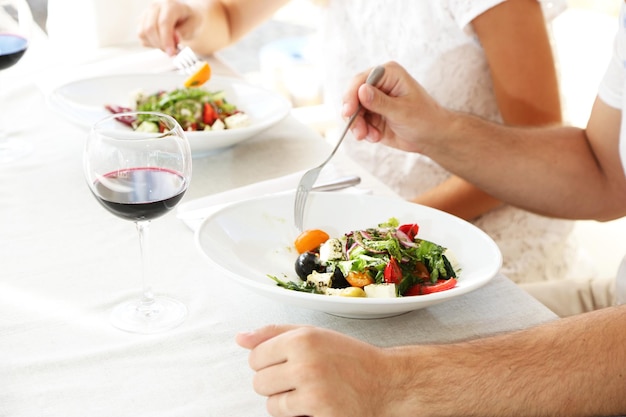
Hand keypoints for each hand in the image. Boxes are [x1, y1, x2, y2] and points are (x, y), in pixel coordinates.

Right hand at [137, 0, 195, 55]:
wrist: (184, 15)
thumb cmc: (188, 20)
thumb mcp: (192, 25)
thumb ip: (182, 32)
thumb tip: (173, 38)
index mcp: (170, 5)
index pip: (163, 23)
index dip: (166, 40)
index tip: (171, 52)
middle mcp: (155, 6)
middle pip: (150, 28)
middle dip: (161, 44)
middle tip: (172, 52)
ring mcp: (146, 13)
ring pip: (143, 33)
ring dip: (156, 44)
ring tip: (168, 46)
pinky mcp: (141, 21)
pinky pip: (141, 37)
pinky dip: (151, 43)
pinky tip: (161, 42)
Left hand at [236, 325, 405, 416]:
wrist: (385, 383)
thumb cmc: (350, 358)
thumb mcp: (314, 334)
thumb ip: (274, 333)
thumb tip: (240, 338)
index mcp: (303, 338)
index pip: (255, 355)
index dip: (267, 362)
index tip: (283, 363)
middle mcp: (305, 362)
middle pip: (259, 381)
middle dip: (274, 383)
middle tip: (297, 378)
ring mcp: (312, 390)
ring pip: (270, 403)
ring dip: (284, 401)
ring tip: (306, 392)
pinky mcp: (319, 412)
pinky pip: (286, 416)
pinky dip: (296, 414)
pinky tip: (315, 404)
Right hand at [342, 61, 451, 154]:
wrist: (431, 136)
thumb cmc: (425, 119)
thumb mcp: (402, 111)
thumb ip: (380, 102)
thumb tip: (361, 91)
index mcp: (389, 74)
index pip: (361, 80)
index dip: (352, 95)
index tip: (348, 111)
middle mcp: (379, 84)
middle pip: (353, 96)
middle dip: (354, 115)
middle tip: (359, 131)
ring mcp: (374, 100)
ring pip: (353, 111)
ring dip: (358, 126)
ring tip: (371, 136)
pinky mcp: (372, 114)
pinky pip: (358, 122)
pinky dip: (363, 131)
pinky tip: (375, 136)